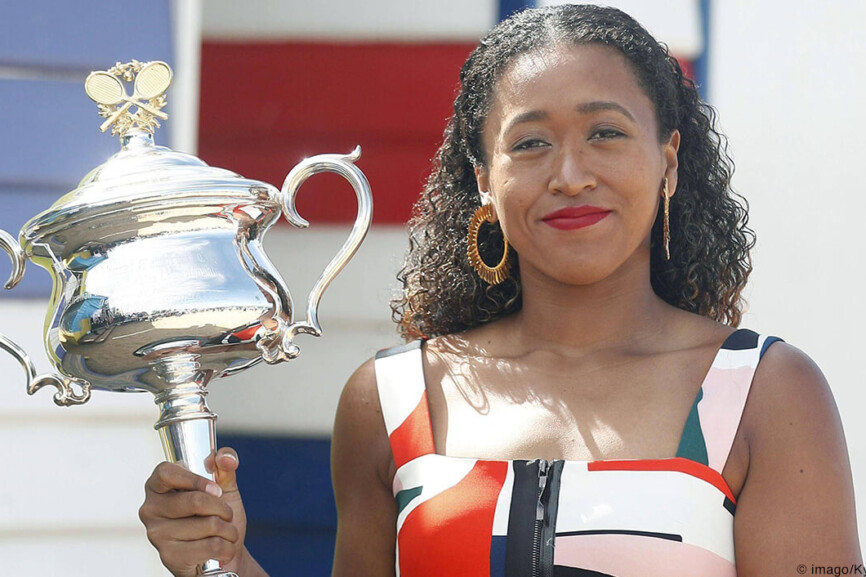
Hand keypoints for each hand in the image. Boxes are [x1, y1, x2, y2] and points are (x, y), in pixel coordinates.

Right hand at [139, 448, 248, 576]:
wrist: (222, 553)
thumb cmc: (216, 516)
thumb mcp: (224, 487)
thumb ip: (225, 465)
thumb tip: (225, 457)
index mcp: (158, 486)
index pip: (166, 473)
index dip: (195, 479)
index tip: (216, 489)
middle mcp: (150, 509)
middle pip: (194, 501)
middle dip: (222, 508)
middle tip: (227, 514)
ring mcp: (157, 534)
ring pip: (208, 524)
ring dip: (228, 529)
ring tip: (225, 532)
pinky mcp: (169, 556)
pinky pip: (211, 546)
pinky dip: (227, 546)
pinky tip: (223, 548)